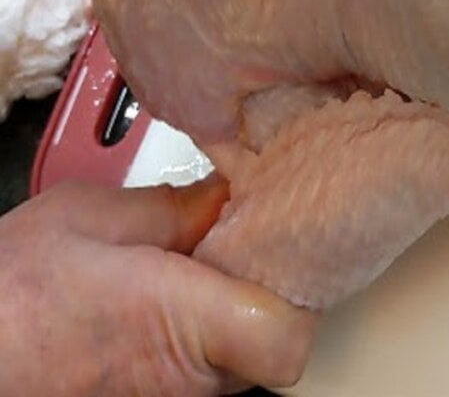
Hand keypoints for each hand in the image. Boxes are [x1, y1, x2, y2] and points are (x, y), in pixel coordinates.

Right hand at [0, 178, 315, 395]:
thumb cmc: (8, 302)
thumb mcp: (87, 218)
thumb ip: (174, 205)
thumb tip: (225, 192)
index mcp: (184, 325)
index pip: (291, 331)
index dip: (299, 280)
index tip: (282, 232)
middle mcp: (191, 377)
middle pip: (281, 328)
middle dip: (270, 274)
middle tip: (245, 230)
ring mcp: (178, 396)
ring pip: (249, 345)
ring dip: (239, 297)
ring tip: (202, 255)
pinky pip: (214, 360)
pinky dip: (209, 320)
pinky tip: (179, 286)